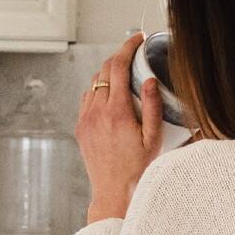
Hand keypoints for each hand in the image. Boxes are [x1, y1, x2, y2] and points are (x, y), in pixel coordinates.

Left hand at [77, 32, 163, 222]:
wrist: (115, 195)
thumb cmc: (138, 171)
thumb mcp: (154, 138)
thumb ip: (153, 106)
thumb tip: (150, 80)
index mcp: (117, 112)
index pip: (118, 66)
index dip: (127, 47)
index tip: (137, 39)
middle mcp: (97, 112)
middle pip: (104, 69)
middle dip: (119, 57)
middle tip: (134, 53)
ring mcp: (85, 119)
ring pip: (94, 82)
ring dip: (108, 73)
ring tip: (126, 74)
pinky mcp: (81, 128)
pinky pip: (87, 98)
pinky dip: (99, 89)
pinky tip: (112, 95)